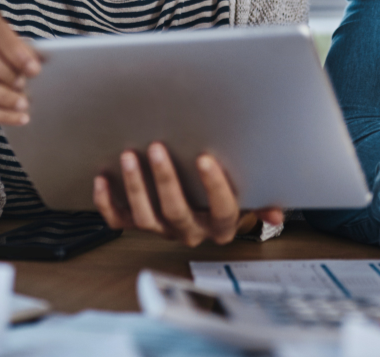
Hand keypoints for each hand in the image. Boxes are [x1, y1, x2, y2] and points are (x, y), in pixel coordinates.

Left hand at [92, 142, 283, 246]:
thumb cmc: (225, 194)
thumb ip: (264, 199)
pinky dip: (106, 202)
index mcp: (220, 224)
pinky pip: (118, 220)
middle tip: (157, 148)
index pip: (223, 210)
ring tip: (129, 157)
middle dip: (165, 180)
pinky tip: (102, 178)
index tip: (205, 159)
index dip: (214, 187)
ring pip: (146, 217)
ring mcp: (162, 229)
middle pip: (177, 212)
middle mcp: (191, 230)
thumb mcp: (250, 195)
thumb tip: (277, 211)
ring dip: (135, 187)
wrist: (203, 210)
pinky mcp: (137, 224)